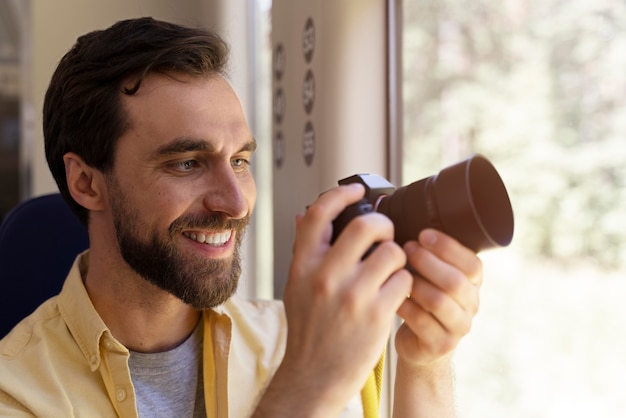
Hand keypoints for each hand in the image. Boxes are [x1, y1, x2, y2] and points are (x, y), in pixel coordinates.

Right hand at [257, 184, 411, 415]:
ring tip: (392, 271)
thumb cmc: (308, 332)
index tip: (357, 191)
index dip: (340, 194)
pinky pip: (403, 280)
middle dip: (384, 225)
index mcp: (303, 265)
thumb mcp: (296, 286)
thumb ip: (304, 252)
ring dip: (398, 257)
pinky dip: (404, 283)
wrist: (314, 376)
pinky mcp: (376, 313)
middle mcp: (325, 275)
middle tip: (386, 235)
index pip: (317, 214)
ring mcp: (352, 294)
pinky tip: (395, 293)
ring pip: (392, 251)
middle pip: (365, 225)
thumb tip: (303, 216)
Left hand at [395, 229, 482, 367]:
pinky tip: (392, 296)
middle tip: (407, 249)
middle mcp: (471, 305)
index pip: (472, 264)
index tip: (424, 234)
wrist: (420, 345)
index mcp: (473, 283)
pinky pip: (422, 322)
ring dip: (416, 283)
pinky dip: (405, 306)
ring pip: (439, 302)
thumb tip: (404, 214)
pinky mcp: (441, 345)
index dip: (449, 247)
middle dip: (429, 262)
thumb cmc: (421, 299)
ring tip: (397, 272)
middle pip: (456, 282)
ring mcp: (458, 327)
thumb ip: (430, 253)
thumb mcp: (432, 276)